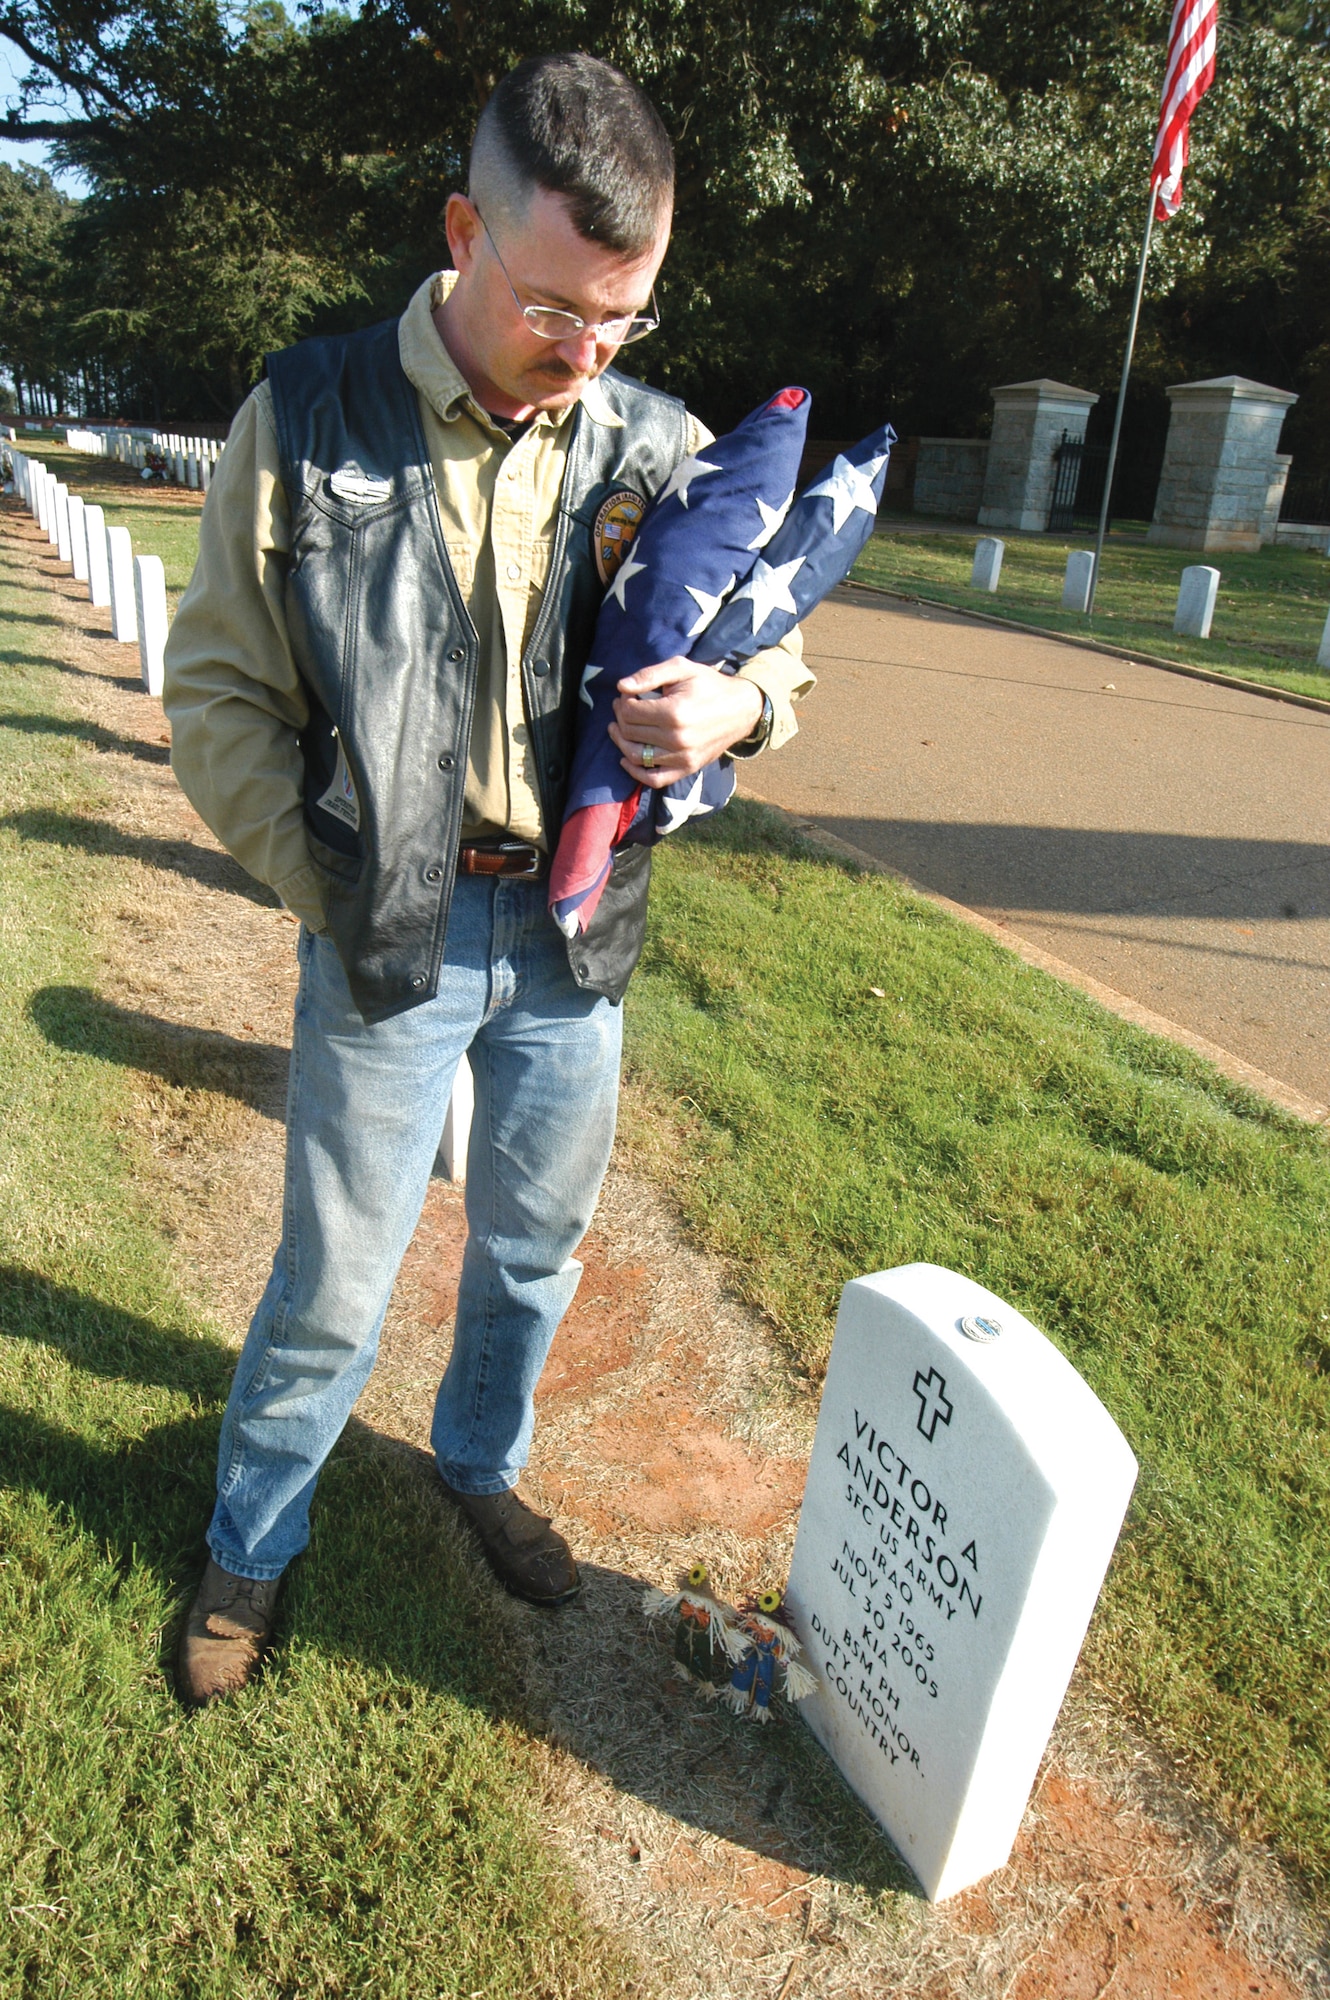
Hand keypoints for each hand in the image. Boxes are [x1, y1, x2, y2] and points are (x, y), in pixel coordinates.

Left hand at [610, 659, 763, 789]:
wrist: (741, 709)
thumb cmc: (709, 685)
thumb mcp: (682, 668)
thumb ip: (649, 674)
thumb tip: (621, 687)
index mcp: (674, 712)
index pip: (630, 712)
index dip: (622, 701)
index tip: (627, 695)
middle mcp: (677, 738)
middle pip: (630, 732)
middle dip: (621, 718)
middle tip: (623, 708)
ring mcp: (682, 757)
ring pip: (636, 756)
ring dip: (621, 742)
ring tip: (618, 729)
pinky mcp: (687, 768)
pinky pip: (654, 779)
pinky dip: (636, 772)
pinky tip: (626, 759)